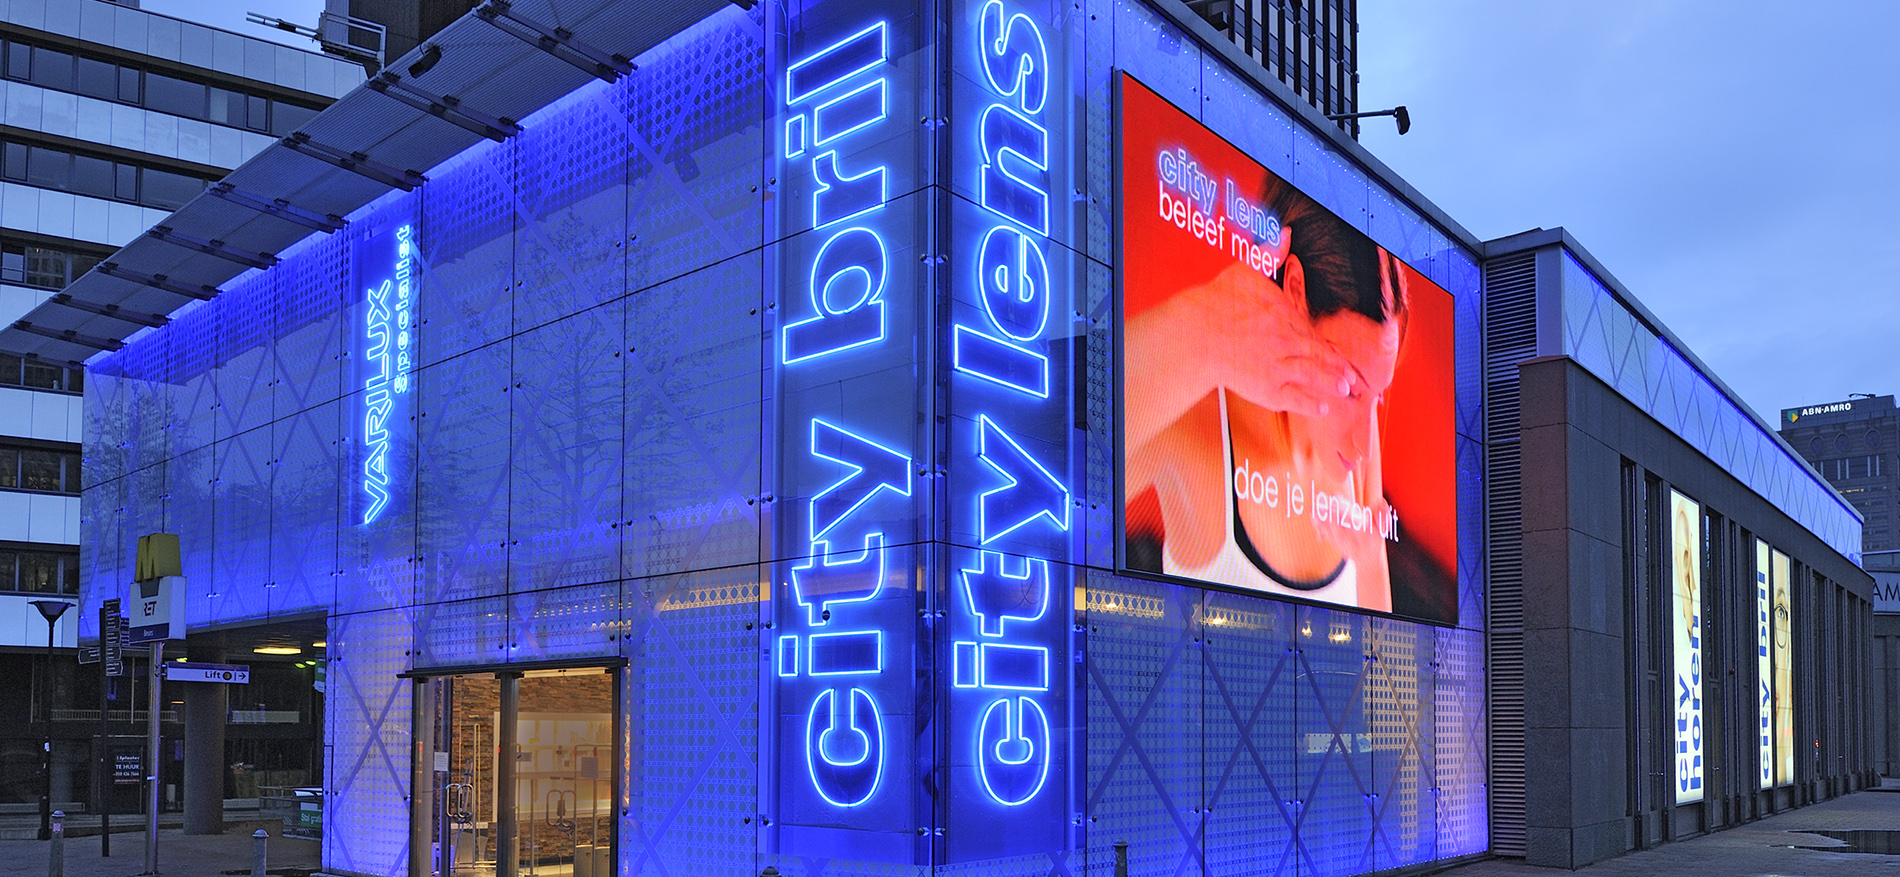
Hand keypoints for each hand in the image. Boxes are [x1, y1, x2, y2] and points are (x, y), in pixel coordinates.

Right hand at [1123, 255, 1357, 454]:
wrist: (1196, 332)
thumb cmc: (1217, 302)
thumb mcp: (1246, 271)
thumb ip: (1270, 254)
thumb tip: (1286, 232)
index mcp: (1286, 315)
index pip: (1313, 333)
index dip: (1330, 348)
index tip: (1343, 357)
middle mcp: (1288, 341)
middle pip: (1319, 356)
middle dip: (1337, 368)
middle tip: (1353, 379)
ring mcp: (1279, 366)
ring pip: (1313, 376)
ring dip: (1330, 383)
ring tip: (1344, 390)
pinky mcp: (1266, 387)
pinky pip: (1293, 398)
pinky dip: (1309, 403)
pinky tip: (1321, 408)